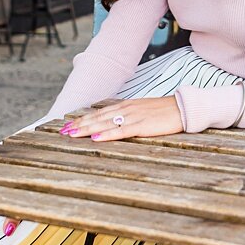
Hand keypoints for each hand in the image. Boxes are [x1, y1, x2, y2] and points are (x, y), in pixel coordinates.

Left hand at [61, 96, 182, 140]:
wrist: (183, 107)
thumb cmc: (163, 111)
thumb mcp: (141, 110)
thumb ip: (126, 115)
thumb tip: (111, 122)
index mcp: (124, 105)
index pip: (98, 113)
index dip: (82, 119)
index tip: (68, 125)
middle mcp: (125, 109)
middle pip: (97, 118)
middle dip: (78, 125)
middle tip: (62, 131)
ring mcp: (133, 117)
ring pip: (104, 124)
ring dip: (86, 129)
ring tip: (71, 134)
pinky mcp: (142, 126)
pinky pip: (121, 131)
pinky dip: (107, 135)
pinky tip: (96, 138)